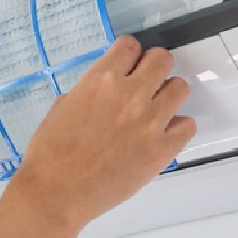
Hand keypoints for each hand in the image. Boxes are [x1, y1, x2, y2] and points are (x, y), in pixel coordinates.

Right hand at [7, 37, 196, 232]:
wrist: (56, 192)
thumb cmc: (49, 153)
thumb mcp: (61, 108)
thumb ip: (86, 93)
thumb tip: (99, 94)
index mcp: (101, 80)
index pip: (130, 46)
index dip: (129, 54)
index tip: (128, 64)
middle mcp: (130, 94)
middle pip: (161, 59)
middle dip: (153, 66)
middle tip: (146, 82)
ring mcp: (150, 122)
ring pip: (180, 87)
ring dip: (168, 94)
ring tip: (156, 108)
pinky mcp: (162, 150)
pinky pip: (188, 126)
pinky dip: (178, 127)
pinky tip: (163, 133)